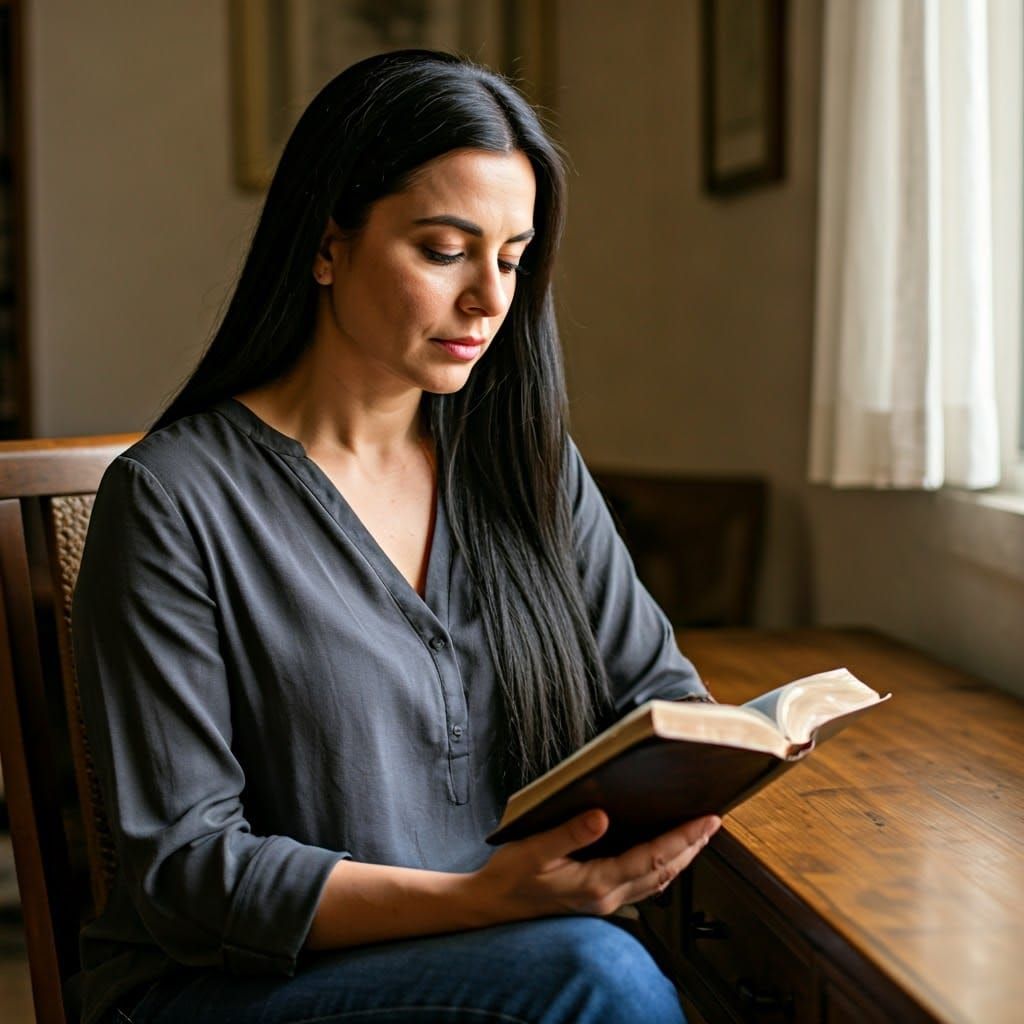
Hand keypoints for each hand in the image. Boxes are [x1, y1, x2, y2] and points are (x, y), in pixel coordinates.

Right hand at [471, 810, 720, 921]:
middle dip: (692, 846)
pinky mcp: (597, 900)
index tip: (707, 819)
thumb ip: (568, 833)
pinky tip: (662, 856)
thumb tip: (601, 816)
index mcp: (596, 883)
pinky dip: (661, 867)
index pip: (653, 857)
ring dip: (681, 858)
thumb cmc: (509, 878)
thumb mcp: (533, 850)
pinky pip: (641, 885)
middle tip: (714, 822)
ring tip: (697, 836)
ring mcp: (605, 903)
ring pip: (656, 882)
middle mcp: (607, 897)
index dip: (684, 837)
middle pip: (664, 871)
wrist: (490, 907)